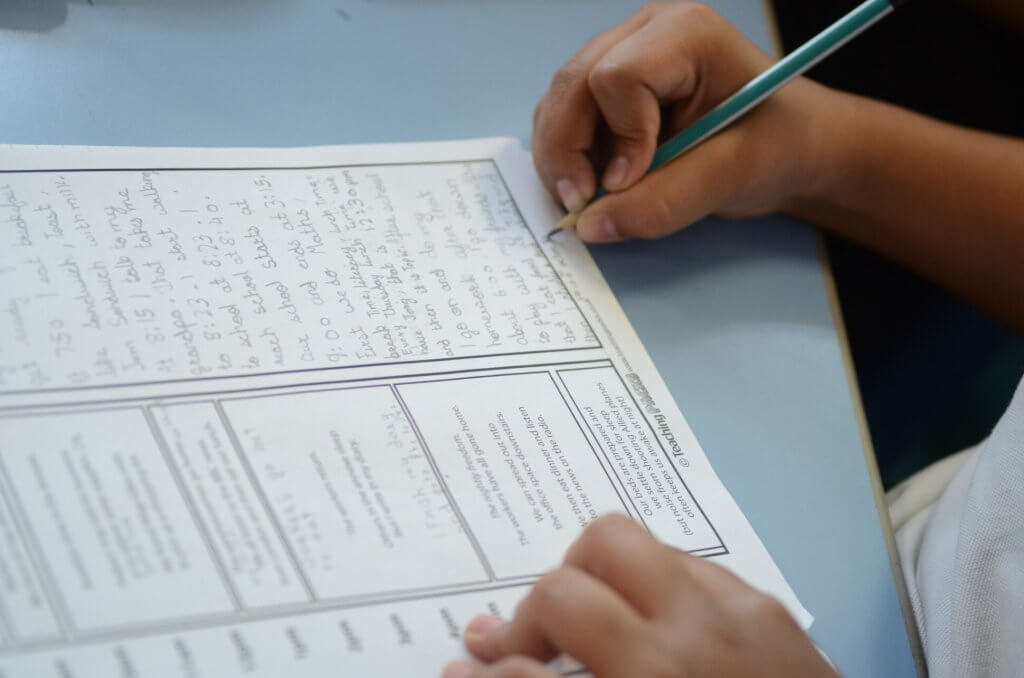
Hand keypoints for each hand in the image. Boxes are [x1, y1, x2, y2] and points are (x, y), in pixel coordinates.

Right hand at [443, 515, 836, 677]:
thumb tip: (481, 669)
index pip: (548, 624)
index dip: (498, 654)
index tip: (475, 669)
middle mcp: (694, 632)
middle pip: (598, 544)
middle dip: (554, 591)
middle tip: (546, 645)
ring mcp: (740, 611)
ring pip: (641, 543)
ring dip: (603, 581)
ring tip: (599, 633)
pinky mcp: (771, 610)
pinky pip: (691, 566)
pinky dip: (655, 591)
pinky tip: (661, 637)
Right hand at [532, 2, 840, 242]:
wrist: (790, 148)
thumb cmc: (777, 146)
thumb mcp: (732, 176)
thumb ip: (664, 202)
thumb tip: (590, 226)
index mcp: (685, 34)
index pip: (616, 77)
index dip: (617, 136)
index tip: (632, 182)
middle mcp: (644, 34)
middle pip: (572, 86)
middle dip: (568, 152)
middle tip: (582, 206)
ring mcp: (620, 57)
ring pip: (557, 105)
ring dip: (561, 159)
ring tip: (588, 200)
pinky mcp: (606, 91)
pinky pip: (561, 121)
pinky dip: (566, 160)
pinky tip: (592, 187)